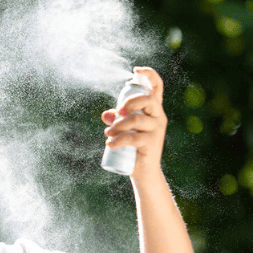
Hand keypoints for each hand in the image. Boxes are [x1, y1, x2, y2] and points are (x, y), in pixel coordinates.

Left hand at [101, 67, 167, 181]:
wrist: (143, 171)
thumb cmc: (134, 148)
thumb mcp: (125, 131)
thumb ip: (116, 120)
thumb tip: (105, 114)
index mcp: (153, 109)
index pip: (157, 87)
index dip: (149, 74)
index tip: (135, 70)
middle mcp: (158, 116)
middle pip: (147, 100)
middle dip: (130, 102)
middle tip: (117, 112)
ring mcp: (156, 129)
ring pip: (135, 120)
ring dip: (117, 126)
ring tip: (108, 133)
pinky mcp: (151, 143)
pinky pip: (132, 137)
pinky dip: (118, 140)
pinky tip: (109, 144)